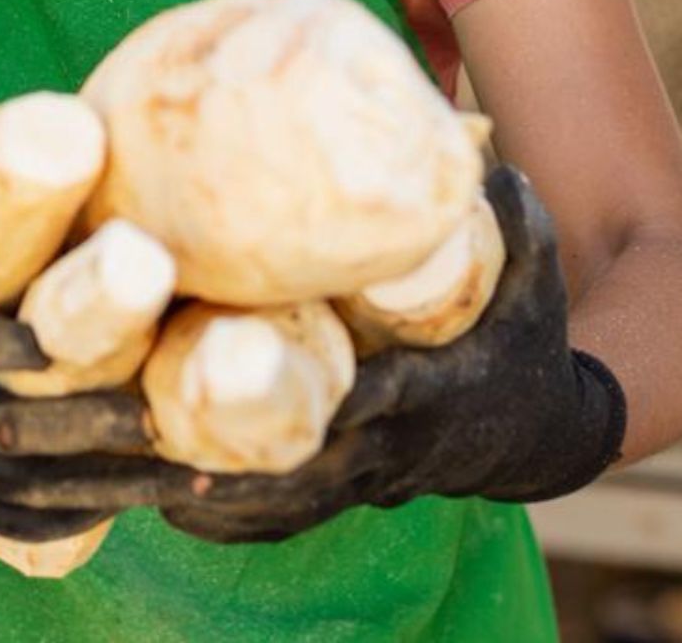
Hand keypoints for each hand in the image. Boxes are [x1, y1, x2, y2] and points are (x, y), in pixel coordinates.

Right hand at [0, 140, 166, 539]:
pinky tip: (149, 503)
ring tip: (193, 477)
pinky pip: (20, 521)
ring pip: (31, 491)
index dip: (3, 349)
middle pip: (13, 434)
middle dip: (88, 427)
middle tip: (160, 411)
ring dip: (113, 488)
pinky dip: (82, 519)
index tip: (57, 339)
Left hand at [152, 162, 628, 543]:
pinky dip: (231, 521)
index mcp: (433, 394)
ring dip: (220, 494)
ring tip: (140, 474)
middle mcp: (394, 446)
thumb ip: (518, 219)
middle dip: (239, 457)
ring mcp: (368, 477)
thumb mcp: (536, 277)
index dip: (319, 396)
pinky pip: (285, 518)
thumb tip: (491, 161)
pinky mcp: (350, 489)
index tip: (256, 379)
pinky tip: (167, 507)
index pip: (376, 399)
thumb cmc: (529, 341)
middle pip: (309, 463)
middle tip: (157, 431)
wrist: (540, 432)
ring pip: (286, 499)